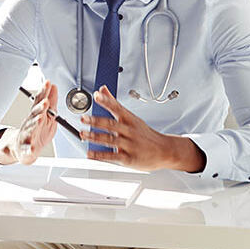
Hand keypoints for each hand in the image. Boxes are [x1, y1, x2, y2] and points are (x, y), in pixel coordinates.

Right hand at [0, 80, 58, 164]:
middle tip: (46, 101)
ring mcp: (27, 135)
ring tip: (40, 119)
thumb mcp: (46, 116)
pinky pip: (28, 149)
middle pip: (35, 113)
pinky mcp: (26, 148)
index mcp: (37, 115)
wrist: (22, 148)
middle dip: (40, 107)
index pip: (40, 101)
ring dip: (35, 123)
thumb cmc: (37, 131)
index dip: (44, 92)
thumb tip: (53, 86)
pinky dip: (29, 149)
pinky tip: (32, 149)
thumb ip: (50, 102)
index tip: (48, 82)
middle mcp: (30, 123)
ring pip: (31, 128)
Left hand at [80, 87, 205, 171]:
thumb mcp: (131, 117)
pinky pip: (113, 156)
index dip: (107, 101)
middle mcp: (130, 131)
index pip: (117, 108)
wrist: (166, 151)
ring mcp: (130, 145)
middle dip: (97, 121)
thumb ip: (114, 104)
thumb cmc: (145, 134)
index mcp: (130, 120)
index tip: (96, 95)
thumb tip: (102, 89)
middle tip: (84, 118)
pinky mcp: (129, 159)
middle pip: (112, 124)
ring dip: (95, 137)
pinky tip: (90, 154)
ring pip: (111, 140)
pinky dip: (100, 155)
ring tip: (83, 134)